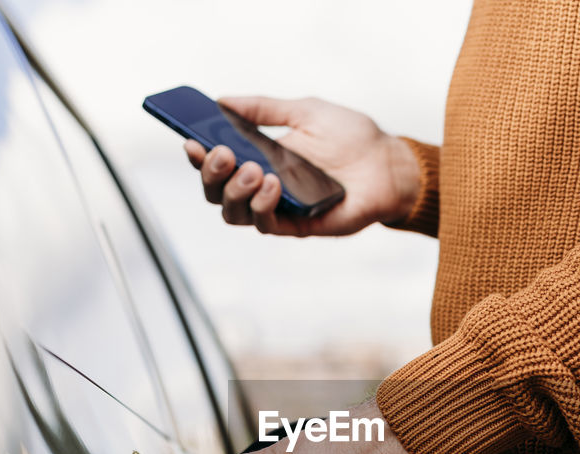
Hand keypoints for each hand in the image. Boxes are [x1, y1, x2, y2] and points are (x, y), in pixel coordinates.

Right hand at [185, 96, 420, 236]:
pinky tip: (272, 184)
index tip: (190, 140)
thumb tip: (223, 100)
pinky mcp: (297, 226)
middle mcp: (262, 186)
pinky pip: (266, 225)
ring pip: (233, 213)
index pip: (216, 162)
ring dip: (234, 191)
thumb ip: (264, 109)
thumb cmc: (351, 137)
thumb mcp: (305, 111)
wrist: (388, 164)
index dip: (198, 155)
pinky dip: (262, 206)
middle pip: (215, 191)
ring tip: (252, 169)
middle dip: (210, 174)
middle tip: (222, 154)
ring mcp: (278, 208)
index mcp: (258, 157)